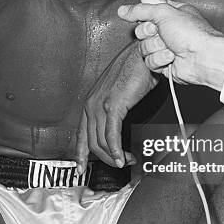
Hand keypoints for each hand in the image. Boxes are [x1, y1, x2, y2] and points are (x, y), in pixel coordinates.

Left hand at [76, 42, 157, 170]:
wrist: (143, 56)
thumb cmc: (134, 72)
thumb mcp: (118, 95)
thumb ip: (113, 112)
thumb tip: (116, 132)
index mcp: (90, 102)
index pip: (80, 134)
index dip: (80, 154)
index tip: (81, 168)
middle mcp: (91, 104)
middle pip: (91, 142)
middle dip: (104, 159)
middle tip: (119, 164)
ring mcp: (100, 105)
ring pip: (100, 142)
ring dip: (113, 156)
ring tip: (126, 160)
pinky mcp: (113, 106)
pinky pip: (111, 135)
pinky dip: (116, 150)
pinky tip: (122, 157)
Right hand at [117, 1, 223, 90]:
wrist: (203, 57)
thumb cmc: (193, 34)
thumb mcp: (164, 12)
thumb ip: (141, 10)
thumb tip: (124, 10)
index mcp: (171, 15)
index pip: (148, 12)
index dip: (143, 15)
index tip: (144, 16)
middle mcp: (168, 31)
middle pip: (142, 31)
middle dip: (148, 33)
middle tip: (159, 32)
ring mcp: (165, 48)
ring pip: (144, 48)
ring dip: (155, 47)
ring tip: (170, 46)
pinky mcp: (164, 63)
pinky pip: (149, 61)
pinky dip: (160, 59)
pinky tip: (172, 57)